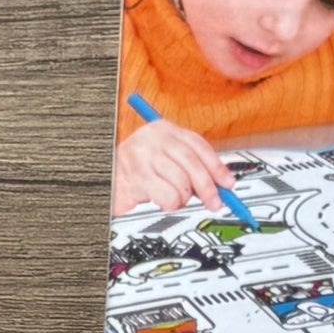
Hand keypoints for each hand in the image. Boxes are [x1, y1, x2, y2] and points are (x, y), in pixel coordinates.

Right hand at [114, 115, 233, 214]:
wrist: (105, 178)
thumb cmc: (137, 170)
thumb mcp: (165, 159)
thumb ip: (190, 166)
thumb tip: (221, 183)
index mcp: (164, 129)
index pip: (199, 146)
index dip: (217, 167)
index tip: (228, 184)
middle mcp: (153, 138)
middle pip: (193, 164)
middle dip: (208, 188)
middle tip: (214, 202)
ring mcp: (143, 156)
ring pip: (182, 183)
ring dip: (182, 198)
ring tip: (172, 197)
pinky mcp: (137, 177)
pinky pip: (168, 197)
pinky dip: (169, 204)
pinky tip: (159, 199)